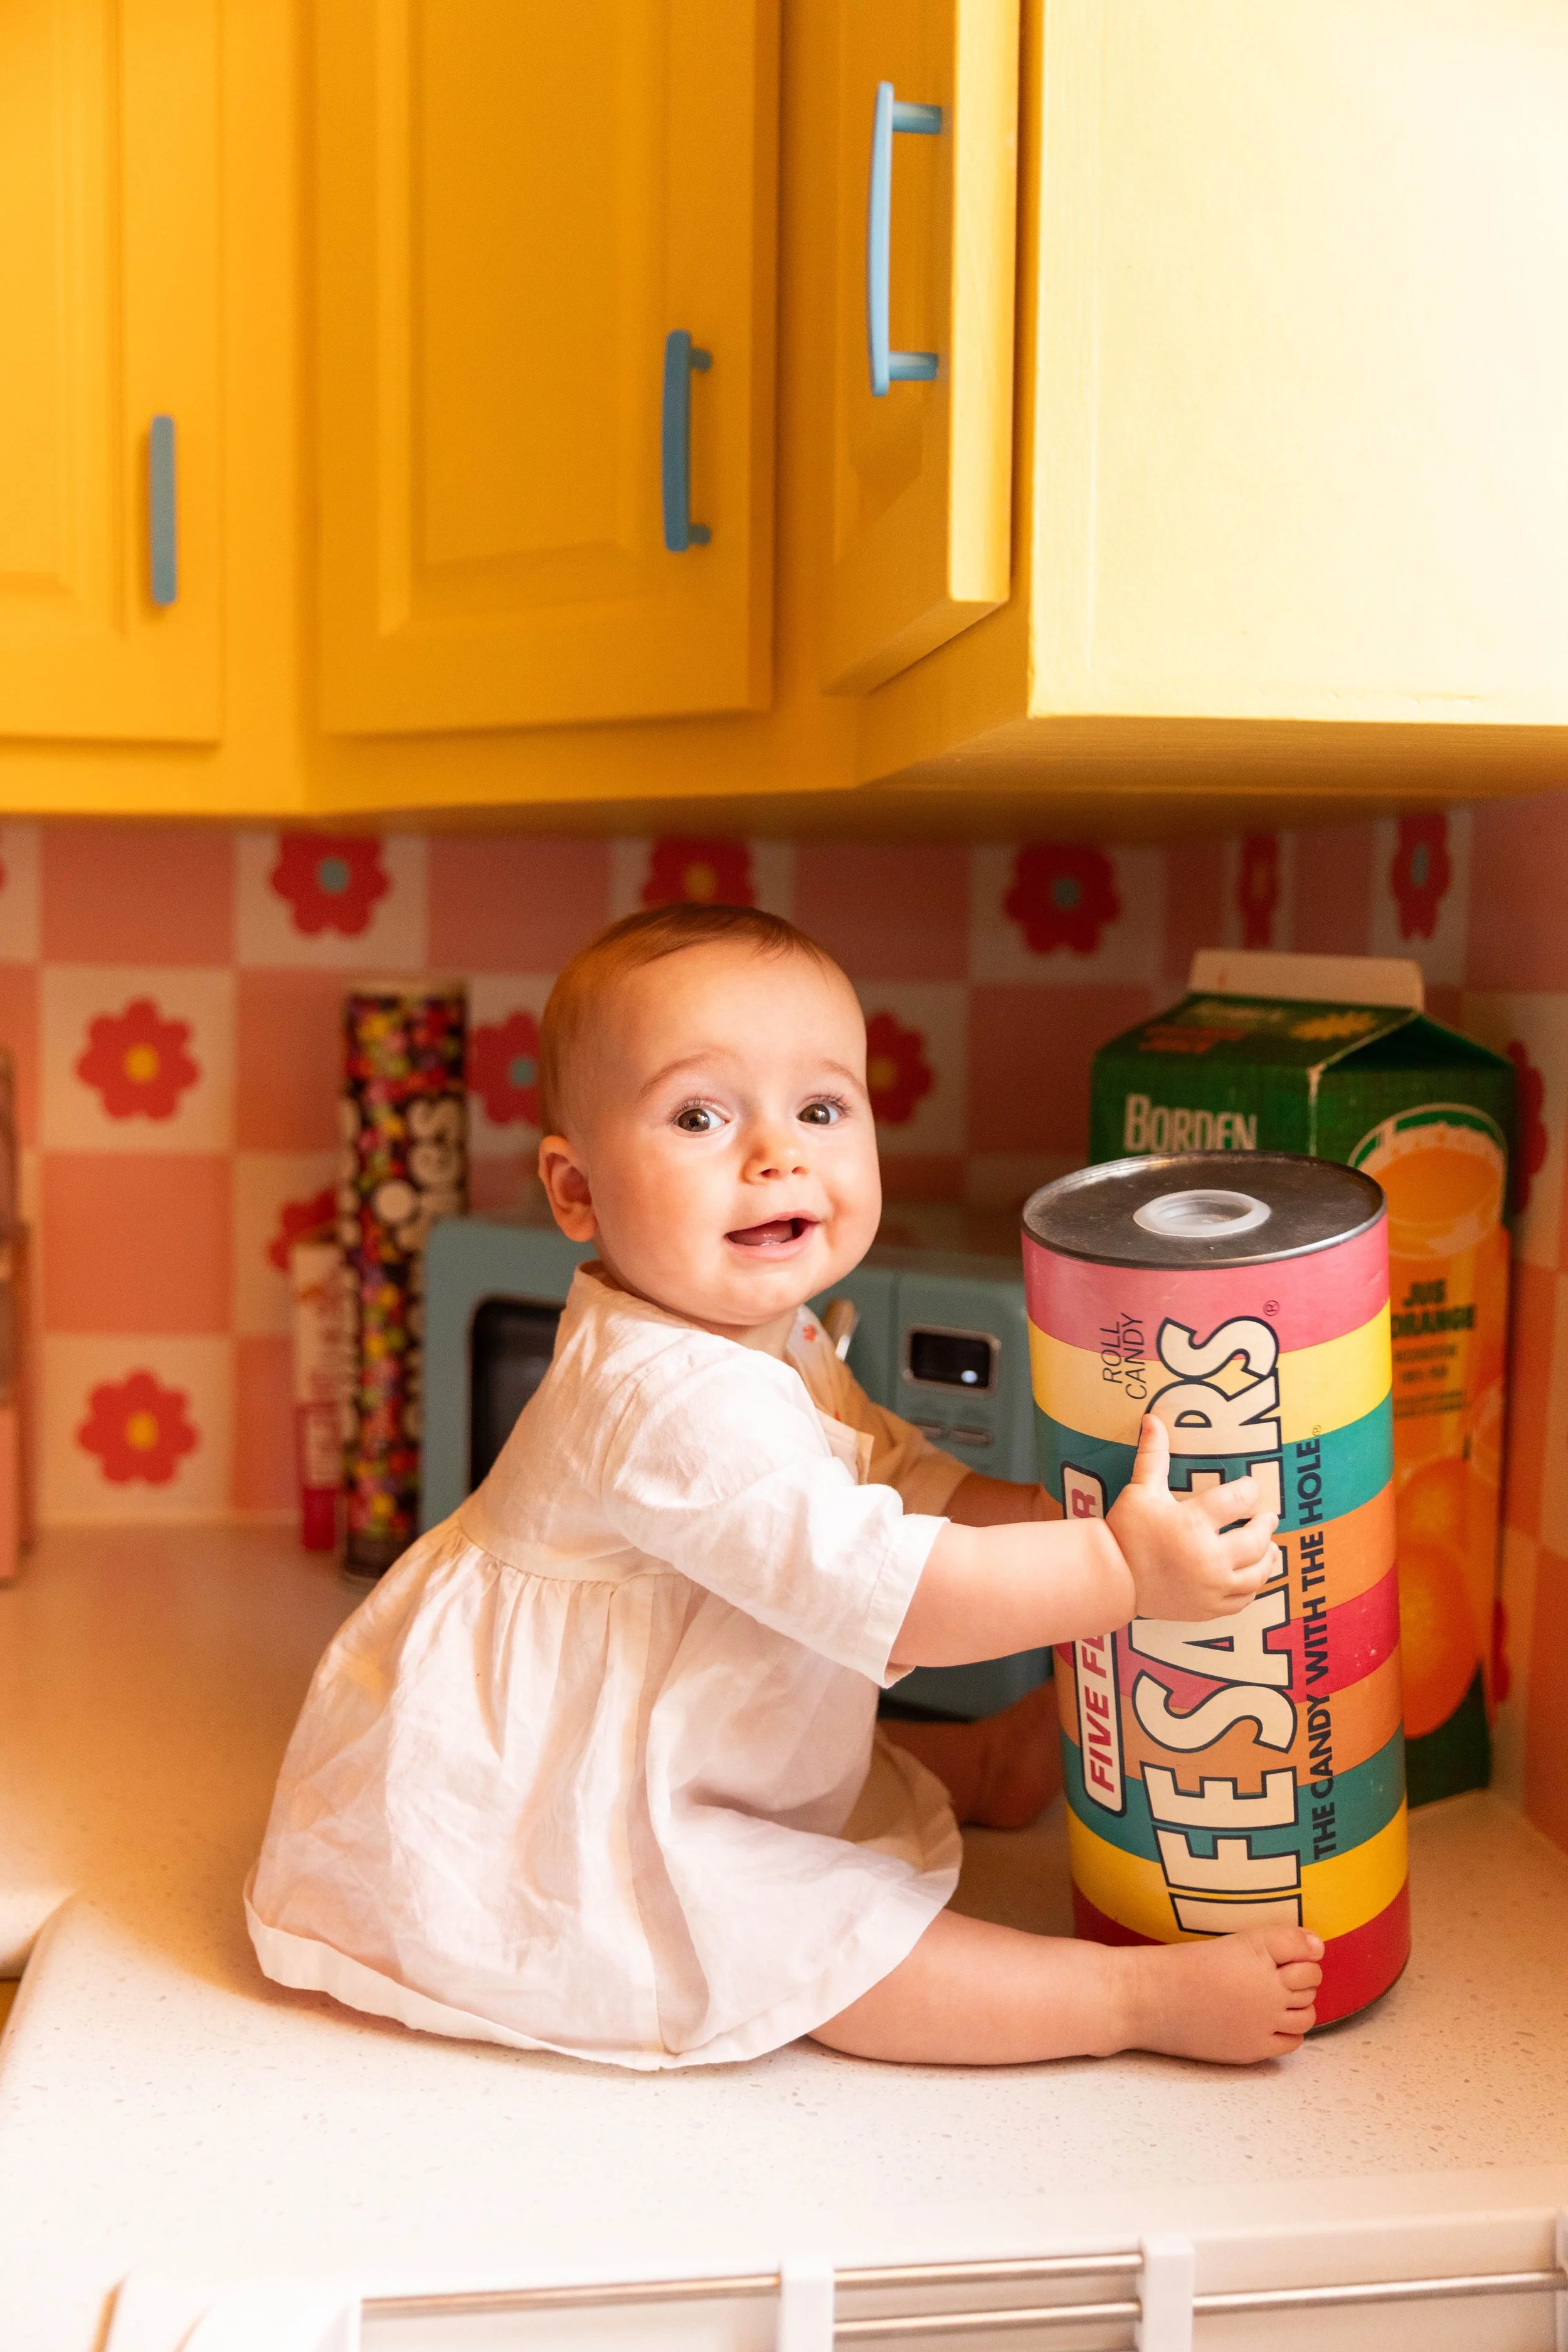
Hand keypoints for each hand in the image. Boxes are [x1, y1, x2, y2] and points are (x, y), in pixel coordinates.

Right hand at [1106, 1415, 1277, 1621]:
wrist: (1111, 1578)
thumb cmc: (1126, 1531)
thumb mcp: (1141, 1490)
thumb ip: (1153, 1455)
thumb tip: (1153, 1418)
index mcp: (1193, 1523)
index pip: (1238, 1499)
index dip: (1249, 1490)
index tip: (1250, 1487)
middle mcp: (1208, 1557)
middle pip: (1257, 1539)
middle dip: (1265, 1525)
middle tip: (1267, 1517)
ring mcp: (1211, 1587)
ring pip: (1258, 1573)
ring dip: (1268, 1557)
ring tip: (1269, 1546)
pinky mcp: (1209, 1608)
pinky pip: (1244, 1598)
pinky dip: (1253, 1584)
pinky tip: (1252, 1573)